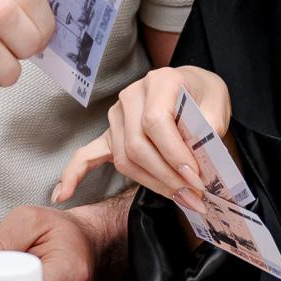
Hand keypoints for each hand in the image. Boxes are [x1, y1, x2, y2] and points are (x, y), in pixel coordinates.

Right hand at [53, 66, 230, 206]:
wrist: (192, 87)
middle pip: (137, 145)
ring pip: (124, 158)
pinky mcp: (111, 132)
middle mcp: (132, 95)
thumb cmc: (204, 96)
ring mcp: (117, 114)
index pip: (156, 122)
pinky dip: (74, 174)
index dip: (174, 154)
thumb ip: (208, 131)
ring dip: (150, 183)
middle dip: (166, 176)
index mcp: (160, 81)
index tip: (195, 178)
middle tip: (194, 196)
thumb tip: (199, 162)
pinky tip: (62, 193)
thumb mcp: (218, 105)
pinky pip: (87, 153)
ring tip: (179, 199)